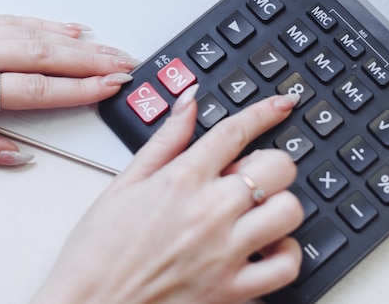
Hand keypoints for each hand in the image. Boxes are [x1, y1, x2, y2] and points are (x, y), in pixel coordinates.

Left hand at [0, 15, 137, 165]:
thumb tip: (15, 156)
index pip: (32, 88)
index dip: (75, 90)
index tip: (108, 89)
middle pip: (44, 54)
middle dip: (92, 62)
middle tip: (126, 68)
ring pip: (36, 34)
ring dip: (79, 42)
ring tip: (112, 50)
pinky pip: (17, 20)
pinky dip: (50, 24)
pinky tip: (72, 28)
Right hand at [32, 90, 303, 303]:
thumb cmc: (98, 250)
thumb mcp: (124, 184)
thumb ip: (164, 140)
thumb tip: (187, 104)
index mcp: (181, 180)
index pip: (236, 132)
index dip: (265, 111)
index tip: (281, 104)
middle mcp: (209, 212)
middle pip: (277, 168)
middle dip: (272, 163)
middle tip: (254, 172)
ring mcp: (225, 252)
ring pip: (290, 211)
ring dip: (280, 205)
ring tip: (258, 210)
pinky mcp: (232, 290)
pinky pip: (287, 266)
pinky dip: (285, 254)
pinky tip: (265, 247)